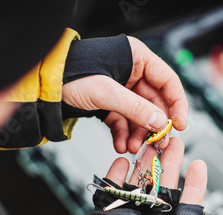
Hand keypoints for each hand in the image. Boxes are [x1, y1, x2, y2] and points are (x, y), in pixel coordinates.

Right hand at [56, 138, 222, 214]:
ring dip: (144, 164)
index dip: (195, 184)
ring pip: (138, 185)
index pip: (188, 204)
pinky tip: (122, 160)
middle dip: (168, 163)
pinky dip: (115, 176)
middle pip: (162, 187)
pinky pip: (111, 192)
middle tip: (172, 141)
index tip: (199, 163)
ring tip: (149, 144)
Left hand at [62, 37, 187, 153]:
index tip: (179, 125)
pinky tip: (121, 145)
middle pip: (154, 102)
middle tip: (157, 144)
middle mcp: (132, 72)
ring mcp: (121, 89)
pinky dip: (123, 134)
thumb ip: (135, 108)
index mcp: (137, 58)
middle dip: (153, 125)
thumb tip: (161, 123)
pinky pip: (123, 120)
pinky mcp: (109, 103)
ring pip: (139, 115)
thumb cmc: (70, 75)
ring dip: (138, 134)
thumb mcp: (105, 92)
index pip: (167, 81)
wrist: (42, 87)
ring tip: (134, 148)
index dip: (177, 104)